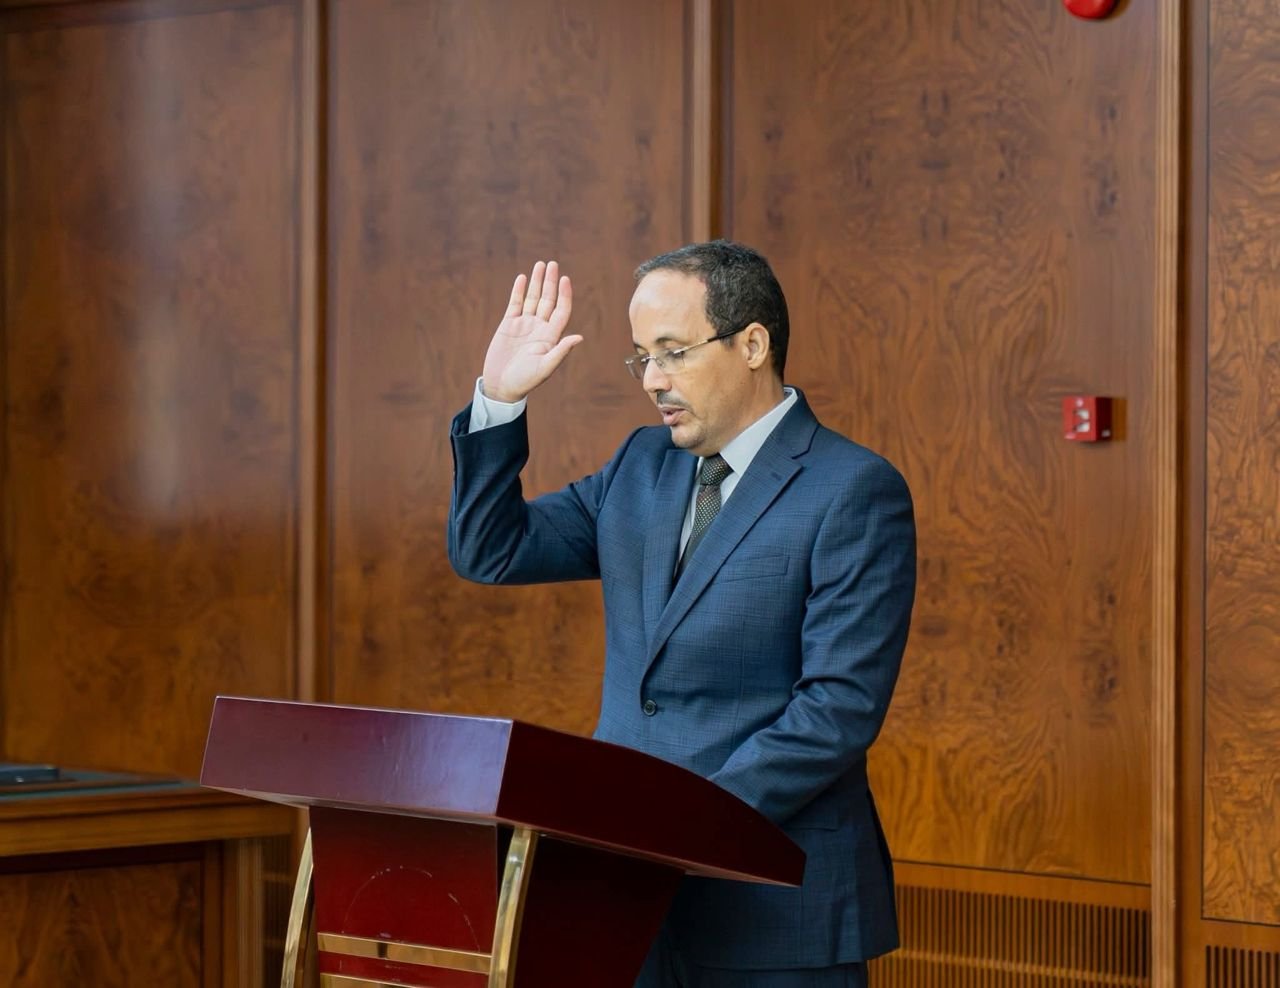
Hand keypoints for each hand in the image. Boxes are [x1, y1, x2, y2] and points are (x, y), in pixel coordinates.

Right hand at [481, 260, 581, 402]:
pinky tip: (523, 278)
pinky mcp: (508, 324)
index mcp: (550, 337)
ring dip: (537, 282)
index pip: (561, 311)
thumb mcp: (545, 367)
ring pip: (533, 298)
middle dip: (551, 282)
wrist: (501, 385)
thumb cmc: (525, 380)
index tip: (565, 279)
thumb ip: (561, 351)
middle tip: (553, 264)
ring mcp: (524, 324)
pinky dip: (519, 291)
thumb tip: (579, 337)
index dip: (564, 295)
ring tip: (540, 265)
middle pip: (548, 300)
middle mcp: (539, 327)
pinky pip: (515, 303)